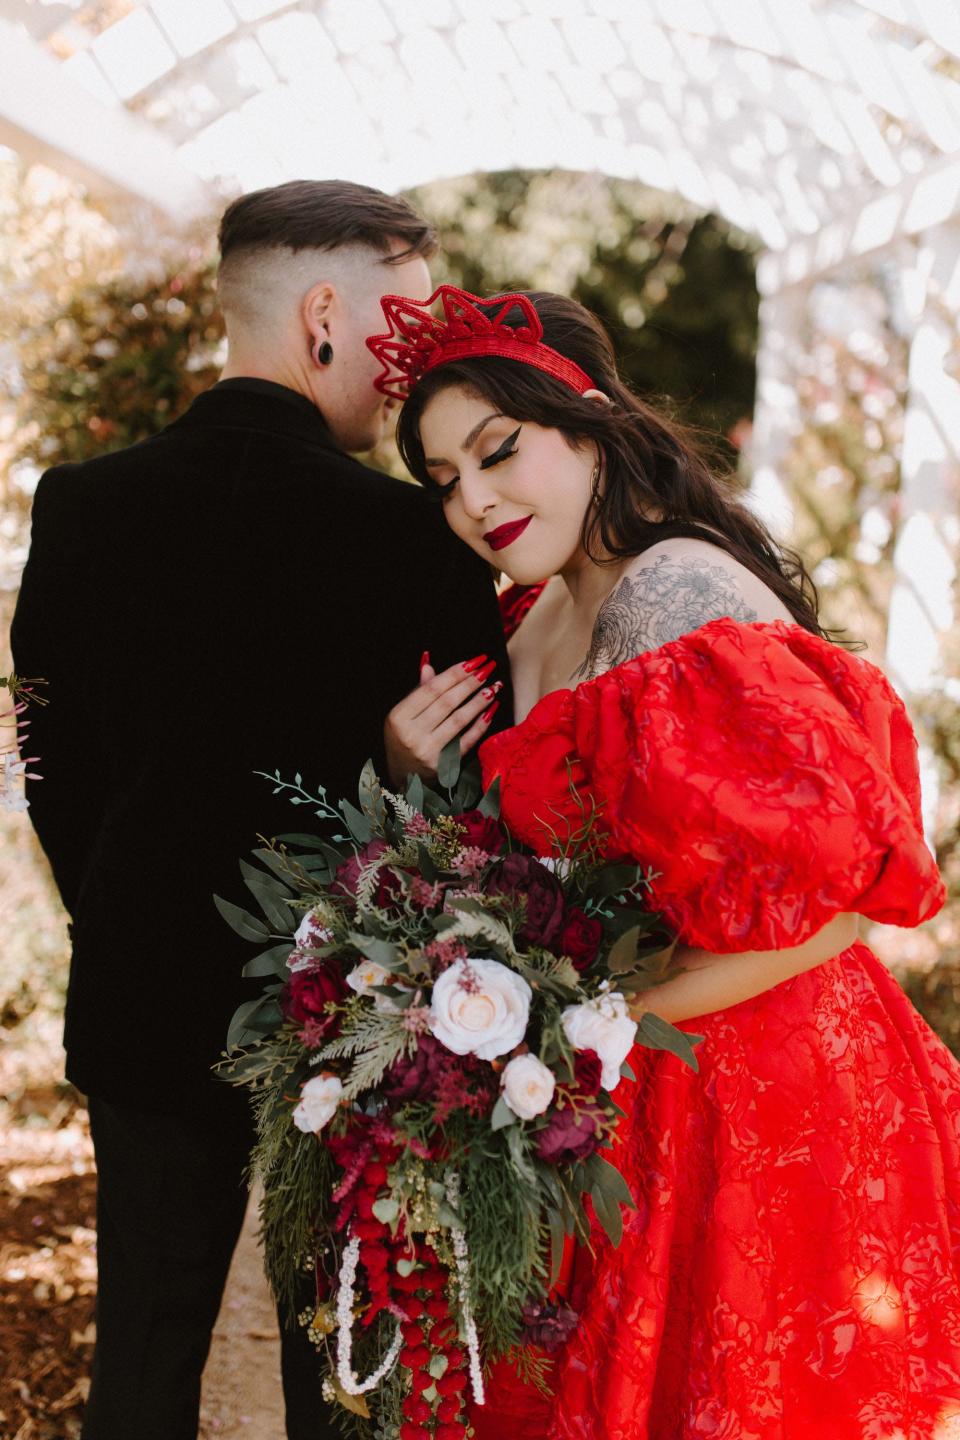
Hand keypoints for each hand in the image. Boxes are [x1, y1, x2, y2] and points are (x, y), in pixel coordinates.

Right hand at [384, 652, 502, 785]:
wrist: (403, 777)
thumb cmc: (403, 739)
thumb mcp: (403, 714)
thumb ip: (418, 689)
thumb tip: (429, 661)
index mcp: (398, 717)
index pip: (431, 689)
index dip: (454, 674)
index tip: (473, 662)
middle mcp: (411, 734)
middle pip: (447, 702)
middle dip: (470, 683)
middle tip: (488, 668)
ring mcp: (427, 751)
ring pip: (459, 720)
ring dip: (479, 701)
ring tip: (495, 686)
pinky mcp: (443, 766)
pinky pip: (468, 740)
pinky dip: (481, 724)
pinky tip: (492, 709)